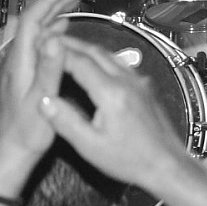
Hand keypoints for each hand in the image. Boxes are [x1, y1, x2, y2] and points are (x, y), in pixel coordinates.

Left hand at [0, 0, 86, 171]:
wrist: (9, 156)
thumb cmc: (27, 134)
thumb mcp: (43, 101)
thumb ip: (49, 69)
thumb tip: (55, 37)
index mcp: (20, 63)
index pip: (34, 21)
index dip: (51, 0)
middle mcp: (17, 61)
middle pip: (34, 22)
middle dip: (55, 1)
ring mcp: (20, 68)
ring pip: (37, 32)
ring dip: (54, 14)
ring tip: (74, 1)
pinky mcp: (24, 77)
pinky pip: (38, 44)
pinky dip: (53, 31)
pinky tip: (62, 32)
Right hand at [39, 39, 191, 191]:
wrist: (167, 164)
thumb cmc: (129, 160)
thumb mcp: (90, 146)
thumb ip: (65, 121)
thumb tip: (42, 99)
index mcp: (111, 92)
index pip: (79, 62)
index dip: (57, 52)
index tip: (40, 47)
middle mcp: (126, 80)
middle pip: (95, 52)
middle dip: (70, 44)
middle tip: (49, 40)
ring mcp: (139, 81)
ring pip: (109, 55)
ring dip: (87, 49)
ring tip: (67, 48)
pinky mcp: (145, 87)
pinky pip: (120, 64)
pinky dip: (102, 58)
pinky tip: (94, 65)